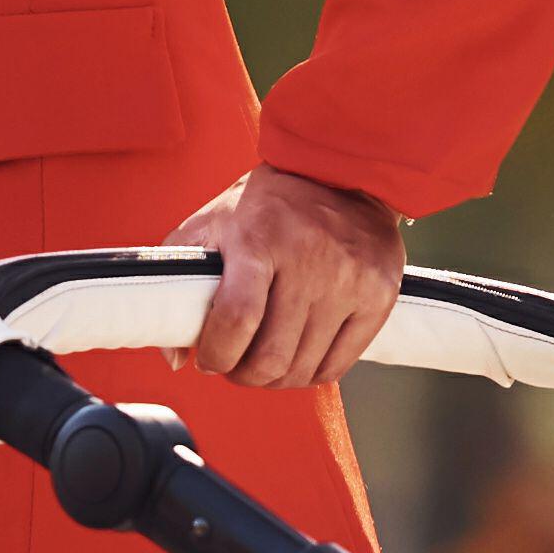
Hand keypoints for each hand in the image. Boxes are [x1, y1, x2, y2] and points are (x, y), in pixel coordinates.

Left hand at [176, 165, 404, 387]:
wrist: (339, 173)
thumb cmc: (265, 207)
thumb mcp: (211, 226)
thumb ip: (179, 285)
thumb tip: (174, 358)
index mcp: (258, 238)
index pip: (236, 320)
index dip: (216, 354)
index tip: (209, 358)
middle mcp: (308, 259)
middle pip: (270, 357)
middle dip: (243, 375)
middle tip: (236, 364)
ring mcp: (349, 280)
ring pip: (302, 369)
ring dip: (275, 378)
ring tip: (265, 359)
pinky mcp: (379, 295)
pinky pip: (337, 365)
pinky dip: (310, 374)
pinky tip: (298, 356)